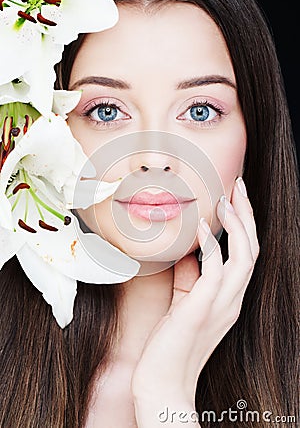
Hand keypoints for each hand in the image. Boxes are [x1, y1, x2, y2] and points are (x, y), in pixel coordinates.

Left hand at [131, 178, 258, 426]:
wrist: (163, 381)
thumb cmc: (172, 342)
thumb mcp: (185, 302)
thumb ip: (190, 276)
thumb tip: (188, 250)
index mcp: (230, 297)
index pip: (247, 254)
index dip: (245, 225)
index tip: (236, 199)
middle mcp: (233, 299)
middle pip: (253, 249)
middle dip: (248, 215)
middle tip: (238, 186)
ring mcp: (222, 304)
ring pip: (244, 256)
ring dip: (238, 225)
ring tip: (227, 199)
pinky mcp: (203, 308)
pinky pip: (215, 270)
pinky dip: (211, 246)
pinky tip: (201, 227)